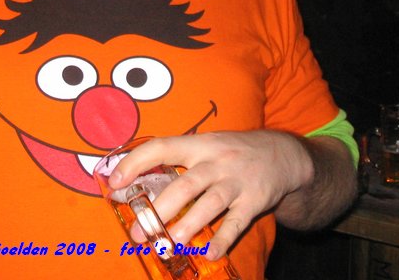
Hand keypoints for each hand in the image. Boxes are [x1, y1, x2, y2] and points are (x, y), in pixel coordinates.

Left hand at [107, 131, 314, 259]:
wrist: (283, 154)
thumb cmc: (232, 152)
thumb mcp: (206, 145)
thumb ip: (176, 161)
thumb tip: (132, 180)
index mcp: (199, 144)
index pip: (162, 148)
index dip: (136, 162)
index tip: (115, 183)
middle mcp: (216, 161)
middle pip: (185, 185)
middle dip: (159, 209)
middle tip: (137, 232)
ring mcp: (237, 181)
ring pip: (209, 205)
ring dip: (187, 226)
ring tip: (167, 244)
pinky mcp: (255, 201)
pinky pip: (236, 222)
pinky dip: (223, 239)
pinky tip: (209, 253)